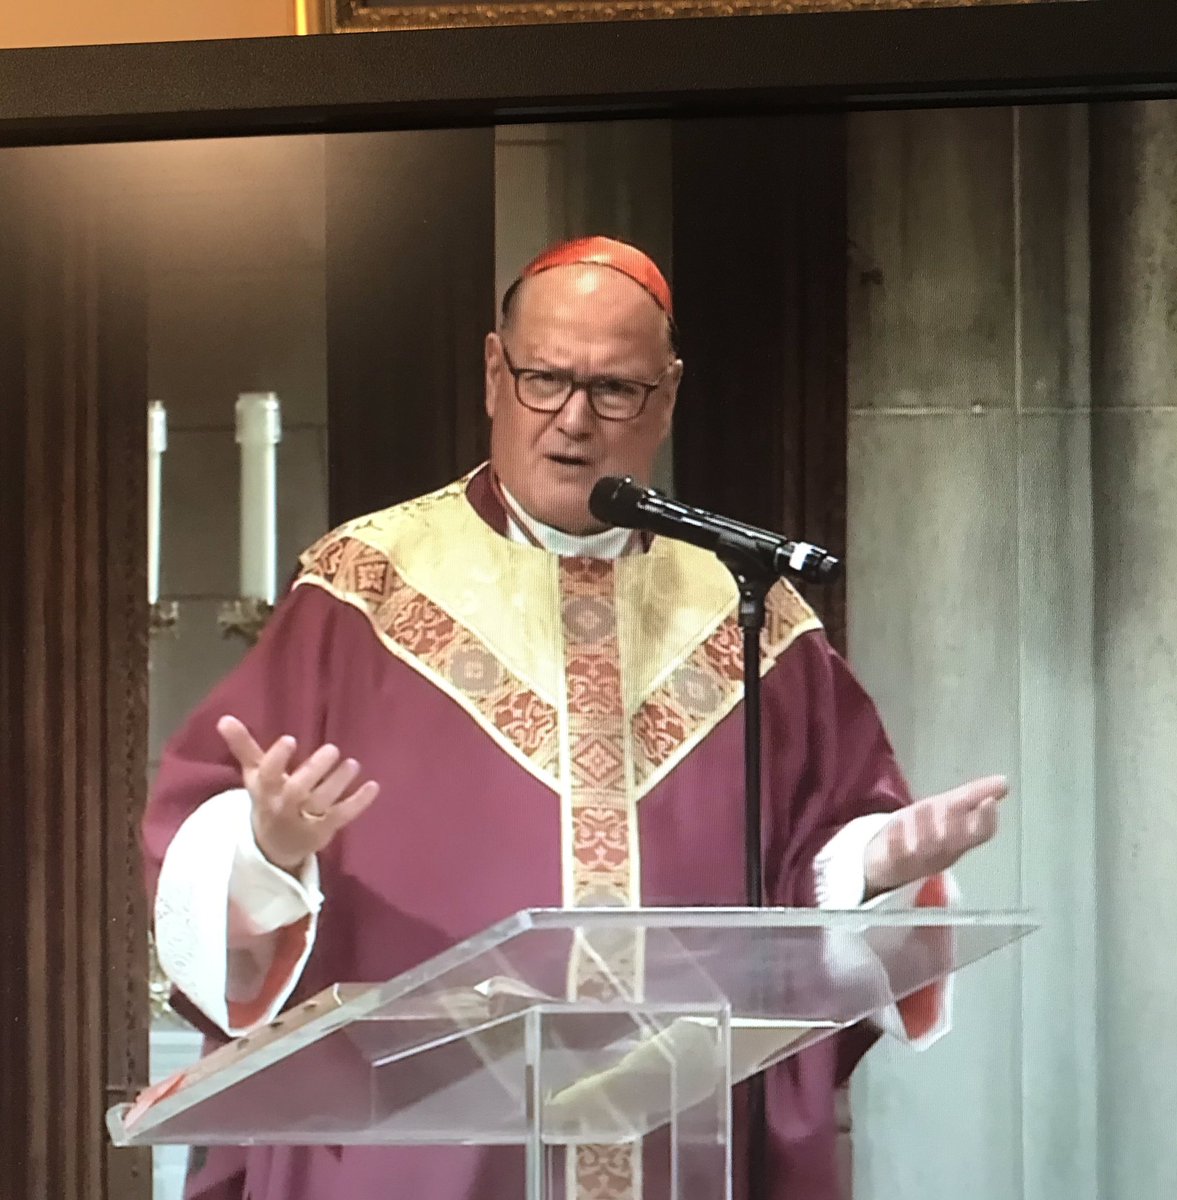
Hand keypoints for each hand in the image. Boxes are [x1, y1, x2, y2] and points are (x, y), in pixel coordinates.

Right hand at [216, 714, 379, 872]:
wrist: (274, 846)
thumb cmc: (268, 798)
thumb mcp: (255, 775)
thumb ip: (243, 746)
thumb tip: (224, 718)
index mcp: (265, 790)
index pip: (267, 775)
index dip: (277, 758)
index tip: (290, 739)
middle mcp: (283, 807)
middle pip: (297, 791)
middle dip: (313, 771)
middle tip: (332, 749)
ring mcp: (304, 821)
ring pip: (321, 804)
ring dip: (337, 783)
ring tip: (353, 764)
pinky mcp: (324, 831)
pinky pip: (342, 817)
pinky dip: (358, 802)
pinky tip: (373, 786)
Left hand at [863, 775, 1007, 897]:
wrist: (886, 863)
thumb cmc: (923, 834)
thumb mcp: (949, 812)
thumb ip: (974, 796)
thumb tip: (1003, 782)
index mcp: (959, 841)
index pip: (979, 834)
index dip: (986, 820)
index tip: (989, 802)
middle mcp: (941, 853)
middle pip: (953, 842)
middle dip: (957, 827)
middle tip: (957, 807)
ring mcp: (916, 859)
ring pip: (925, 848)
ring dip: (927, 828)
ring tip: (928, 806)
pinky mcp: (890, 860)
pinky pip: (894, 852)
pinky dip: (896, 838)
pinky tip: (895, 822)